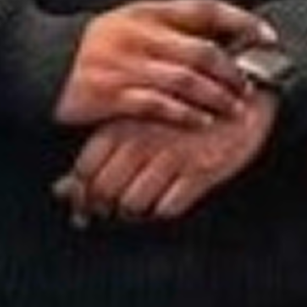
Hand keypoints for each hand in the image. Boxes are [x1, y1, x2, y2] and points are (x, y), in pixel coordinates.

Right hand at [60, 0, 266, 131]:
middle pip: (202, 50)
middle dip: (233, 71)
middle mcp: (141, 34)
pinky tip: (201, 122)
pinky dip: (184, 114)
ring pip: (185, 80)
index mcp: (148, 12)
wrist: (40, 62)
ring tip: (234, 108)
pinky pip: (157, 105)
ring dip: (216, 96)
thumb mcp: (129, 23)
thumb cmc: (94, 47)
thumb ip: (167, 27)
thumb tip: (217, 34)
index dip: (241, 20)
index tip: (267, 36)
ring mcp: (126, 64)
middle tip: (250, 87)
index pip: (205, 9)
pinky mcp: (111, 94)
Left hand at [61, 97, 270, 227]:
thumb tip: (60, 192)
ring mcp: (173, 156)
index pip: (85, 170)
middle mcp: (143, 140)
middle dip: (106, 208)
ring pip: (133, 205)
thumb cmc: (185, 109)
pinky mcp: (201, 171)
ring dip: (135, 213)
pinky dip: (163, 211)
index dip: (83, 194)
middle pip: (105, 192)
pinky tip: (168, 198)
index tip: (90, 203)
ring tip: (144, 203)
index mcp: (123, 123)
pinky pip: (168, 209)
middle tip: (115, 210)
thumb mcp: (139, 122)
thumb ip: (99, 154)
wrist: (246, 94)